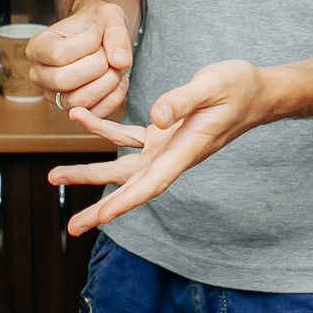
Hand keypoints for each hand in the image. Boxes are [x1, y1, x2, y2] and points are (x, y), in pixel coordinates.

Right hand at [29, 1, 134, 119]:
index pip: (58, 54)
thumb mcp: (109, 16)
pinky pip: (95, 114)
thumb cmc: (98, 24)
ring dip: (108, 82)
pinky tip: (121, 79)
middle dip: (98, 65)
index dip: (87, 43)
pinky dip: (114, 97)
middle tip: (108, 52)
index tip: (97, 31)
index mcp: (38, 47)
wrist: (101, 37)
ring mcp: (54, 96)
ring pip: (79, 100)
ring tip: (116, 65)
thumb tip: (121, 62)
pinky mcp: (74, 110)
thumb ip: (117, 34)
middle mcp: (39, 74)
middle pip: (64, 80)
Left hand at [48, 58, 274, 232]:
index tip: (102, 217)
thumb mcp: (212, 85)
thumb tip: (155, 116)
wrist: (257, 92)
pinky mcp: (162, 135)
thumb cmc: (239, 88)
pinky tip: (80, 116)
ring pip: (122, 166)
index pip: (151, 183)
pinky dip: (102, 128)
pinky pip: (126, 136)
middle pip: (130, 186)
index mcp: (185, 150)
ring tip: (55, 176)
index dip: (126, 201)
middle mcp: (172, 156)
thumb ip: (183, 100)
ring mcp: (166, 147)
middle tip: (72, 227)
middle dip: (101, 208)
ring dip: (89, 172)